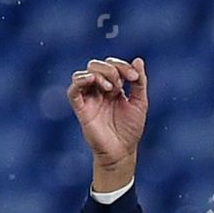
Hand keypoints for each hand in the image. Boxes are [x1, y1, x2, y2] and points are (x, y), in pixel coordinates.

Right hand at [68, 56, 147, 186]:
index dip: (123, 66)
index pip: (112, 65)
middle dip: (110, 69)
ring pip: (84, 74)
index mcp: (113, 87)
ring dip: (98, 74)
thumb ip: (139, 82)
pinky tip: (92, 81)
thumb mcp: (140, 103)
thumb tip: (138, 60)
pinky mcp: (81, 109)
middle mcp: (99, 90)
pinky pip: (73, 91)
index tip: (134, 78)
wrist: (122, 152)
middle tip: (120, 85)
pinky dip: (80, 81)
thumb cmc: (131, 130)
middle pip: (96, 65)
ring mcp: (89, 99)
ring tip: (110, 87)